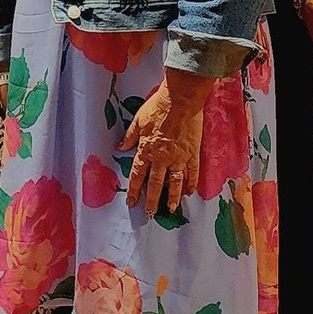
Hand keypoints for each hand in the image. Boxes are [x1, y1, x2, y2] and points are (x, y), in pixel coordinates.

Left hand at [119, 68, 209, 215]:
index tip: (132, 201)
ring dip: (172, 197)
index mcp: (146, 150)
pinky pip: (192, 172)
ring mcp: (178, 157)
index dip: (134, 190)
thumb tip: (120, 148)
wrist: (181, 99)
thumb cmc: (158, 107)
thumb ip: (130, 136)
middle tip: (149, 213)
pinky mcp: (192, 153)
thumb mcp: (138, 120)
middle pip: (155, 184)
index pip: (138, 174)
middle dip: (151, 200)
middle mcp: (161, 158)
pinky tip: (189, 191)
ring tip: (170, 209)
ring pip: (174, 182)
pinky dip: (191, 183)